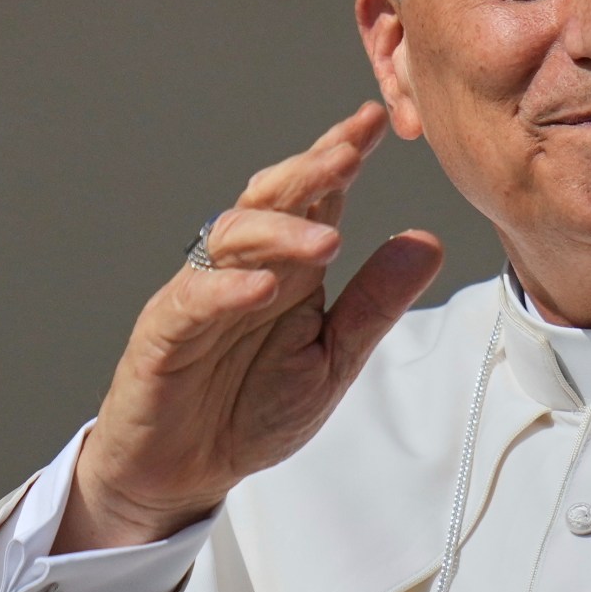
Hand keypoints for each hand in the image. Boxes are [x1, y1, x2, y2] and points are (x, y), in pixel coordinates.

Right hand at [57, 103, 444, 552]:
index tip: (375, 120)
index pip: (315, 197)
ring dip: (279, 232)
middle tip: (350, 151)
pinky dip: (225, 291)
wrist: (184, 470)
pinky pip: (192, 301)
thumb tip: (427, 241)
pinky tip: (262, 287)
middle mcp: (242, 267)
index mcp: (288, 267)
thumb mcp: (333, 359)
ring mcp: (199, 295)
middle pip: (270, 199)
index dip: (340, 155)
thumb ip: (374, 303)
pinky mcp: (163, 334)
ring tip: (327, 238)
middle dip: (309, 171)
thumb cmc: (251, 408)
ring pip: (230, 238)